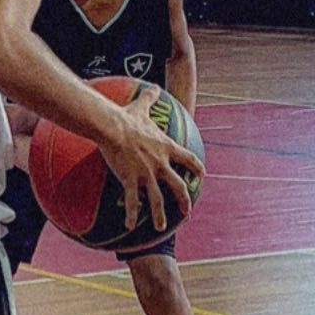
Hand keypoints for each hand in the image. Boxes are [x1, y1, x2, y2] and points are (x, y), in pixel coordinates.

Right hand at [99, 83, 201, 232]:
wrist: (113, 127)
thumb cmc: (127, 117)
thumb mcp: (141, 106)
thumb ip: (150, 98)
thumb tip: (153, 87)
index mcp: (166, 148)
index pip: (188, 159)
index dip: (196, 168)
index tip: (202, 175)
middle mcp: (160, 164)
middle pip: (178, 186)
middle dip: (184, 200)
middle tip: (187, 211)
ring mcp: (147, 174)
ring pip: (158, 200)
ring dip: (160, 215)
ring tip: (162, 228)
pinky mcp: (131, 180)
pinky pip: (133, 202)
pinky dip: (132, 215)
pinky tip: (130, 227)